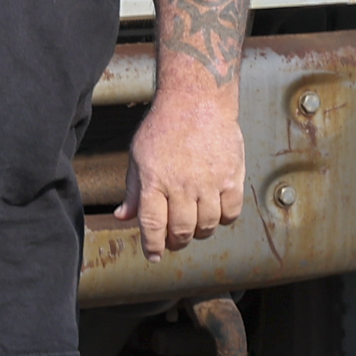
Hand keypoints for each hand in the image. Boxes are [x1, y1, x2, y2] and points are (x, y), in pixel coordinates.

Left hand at [117, 85, 245, 259]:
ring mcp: (209, 182)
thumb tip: (122, 216)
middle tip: (175, 240)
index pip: (152, 226)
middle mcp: (181, 185)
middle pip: (181, 231)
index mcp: (154, 180)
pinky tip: (216, 212)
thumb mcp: (139, 155)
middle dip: (176, 242)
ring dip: (200, 232)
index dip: (152, 247)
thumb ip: (133, 189)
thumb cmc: (165, 125)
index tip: (154, 256)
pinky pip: (231, 212)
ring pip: (207, 226)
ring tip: (195, 225)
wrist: (197, 99)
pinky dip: (223, 219)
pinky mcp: (232, 177)